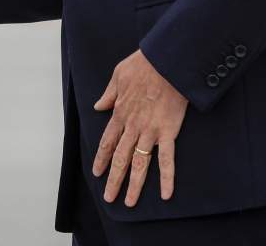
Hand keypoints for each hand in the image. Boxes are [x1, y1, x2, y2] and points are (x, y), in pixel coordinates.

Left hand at [91, 50, 187, 206]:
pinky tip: (166, 194)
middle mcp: (132, 126)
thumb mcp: (118, 75)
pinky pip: (167, 159)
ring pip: (140, 164)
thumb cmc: (143, 65)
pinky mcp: (168, 132)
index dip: (101, 159)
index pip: (107, 142)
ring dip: (134, 185)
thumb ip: (108, 94)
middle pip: (120, 158)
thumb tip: (99, 106)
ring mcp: (150, 131)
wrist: (166, 62)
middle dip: (113, 179)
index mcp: (120, 113)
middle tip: (108, 197)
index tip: (97, 173)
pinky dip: (167, 178)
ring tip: (129, 202)